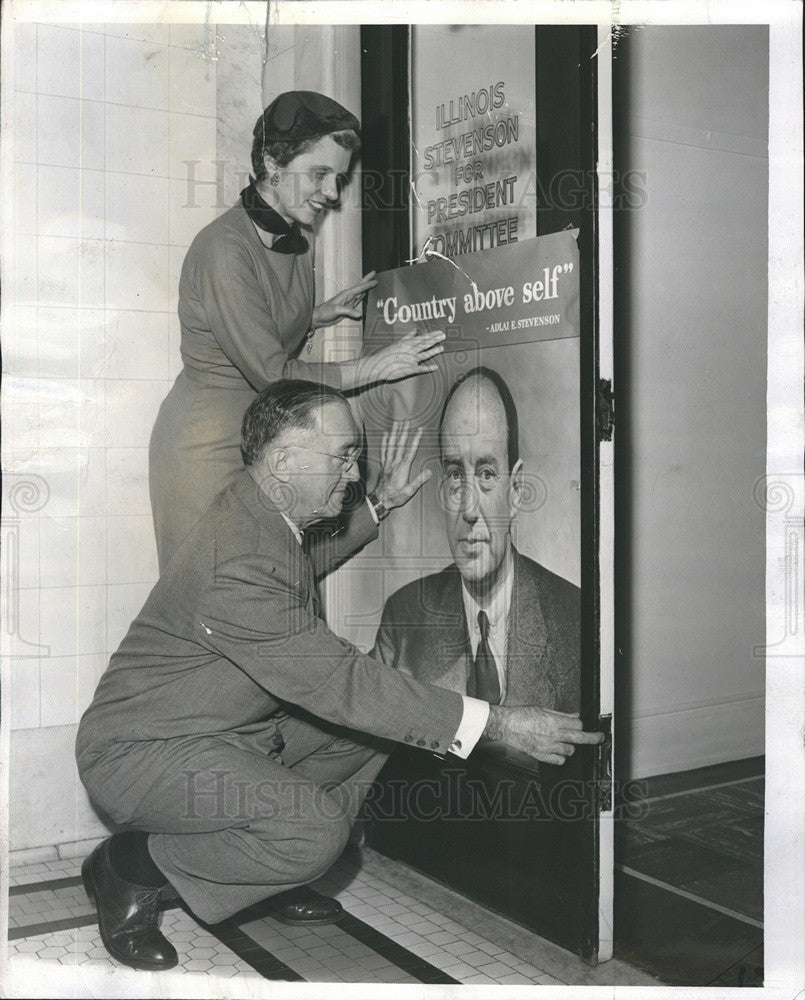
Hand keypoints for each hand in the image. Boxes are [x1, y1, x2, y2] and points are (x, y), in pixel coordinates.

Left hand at [312, 272, 377, 328]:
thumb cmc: (325, 312)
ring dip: (367, 288)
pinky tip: (366, 295)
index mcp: (345, 295)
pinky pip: (358, 300)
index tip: (375, 280)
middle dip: (367, 280)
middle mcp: (348, 296)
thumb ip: (347, 311)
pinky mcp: (348, 307)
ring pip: (360, 292)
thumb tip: (359, 314)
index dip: (367, 284)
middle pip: (360, 287)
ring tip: (373, 283)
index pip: (359, 288)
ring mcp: (348, 301)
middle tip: (374, 274)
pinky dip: (364, 296)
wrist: (320, 317)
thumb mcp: (335, 310)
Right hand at [359, 329, 445, 385]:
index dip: (431, 335)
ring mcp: (411, 360)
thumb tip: (414, 331)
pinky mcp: (410, 369)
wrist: (379, 366)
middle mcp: (410, 350)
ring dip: (434, 351)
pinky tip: (435, 367)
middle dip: (435, 340)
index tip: (439, 332)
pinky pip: (421, 369)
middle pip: (425, 344)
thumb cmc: (386, 355)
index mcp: (406, 344)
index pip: (422, 338)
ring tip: (442, 348)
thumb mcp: (397, 343)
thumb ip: (407, 337)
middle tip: (444, 336)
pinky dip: (429, 368)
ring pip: (425, 354)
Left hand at [372, 420, 430, 510]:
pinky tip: (385, 434)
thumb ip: (419, 481)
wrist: (380, 500)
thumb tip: (429, 472)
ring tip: (397, 422)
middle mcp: (394, 463)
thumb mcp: (409, 492)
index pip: (410, 450)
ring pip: (391, 444)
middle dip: (404, 431)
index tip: (419, 429)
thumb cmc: (395, 497)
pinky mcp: (383, 464)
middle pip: (400, 444)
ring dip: (394, 432)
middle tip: (407, 421)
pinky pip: (383, 450)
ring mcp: (388, 462)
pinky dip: (384, 441)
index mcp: (402, 468)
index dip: (415, 439)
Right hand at [484, 705, 602, 764]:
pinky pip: (559, 761)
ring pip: (570, 751)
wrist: (505, 725)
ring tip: (564, 742)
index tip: (581, 724)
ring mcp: (547, 747)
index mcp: (553, 721)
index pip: (578, 724)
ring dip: (570, 747)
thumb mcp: (542, 709)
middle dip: (593, 738)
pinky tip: (556, 751)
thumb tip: (574, 716)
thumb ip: (560, 714)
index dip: (580, 724)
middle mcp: (553, 735)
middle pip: (579, 738)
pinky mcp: (541, 756)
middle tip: (599, 738)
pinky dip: (560, 757)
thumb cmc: (520, 715)